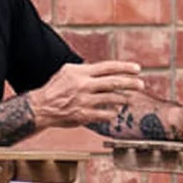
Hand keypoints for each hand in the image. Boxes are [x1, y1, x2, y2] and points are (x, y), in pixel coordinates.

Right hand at [30, 60, 148, 128]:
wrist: (41, 107)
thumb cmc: (56, 88)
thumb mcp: (68, 72)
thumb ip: (87, 69)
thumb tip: (105, 69)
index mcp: (81, 73)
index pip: (108, 67)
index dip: (125, 68)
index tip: (137, 69)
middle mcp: (84, 86)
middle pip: (114, 83)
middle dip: (131, 83)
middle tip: (141, 84)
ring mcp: (85, 101)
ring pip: (113, 99)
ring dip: (124, 99)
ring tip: (130, 99)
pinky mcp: (84, 115)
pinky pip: (105, 114)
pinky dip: (112, 112)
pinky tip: (115, 111)